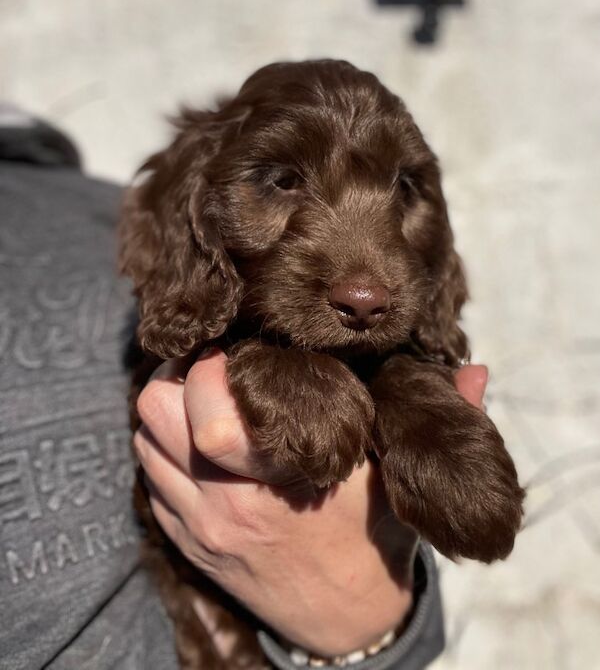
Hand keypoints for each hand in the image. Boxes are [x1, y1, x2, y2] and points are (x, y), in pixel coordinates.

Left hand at [133, 351, 486, 656]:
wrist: (347, 618)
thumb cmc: (375, 535)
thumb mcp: (408, 478)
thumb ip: (444, 421)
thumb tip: (478, 371)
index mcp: (282, 476)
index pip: (210, 407)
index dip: (211, 366)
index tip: (237, 352)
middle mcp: (227, 501)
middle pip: (157, 412)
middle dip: (178, 378)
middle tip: (213, 370)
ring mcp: (201, 525)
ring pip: (146, 442)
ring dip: (166, 413)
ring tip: (201, 401)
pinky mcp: (189, 543)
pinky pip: (149, 482)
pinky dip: (163, 453)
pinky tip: (197, 444)